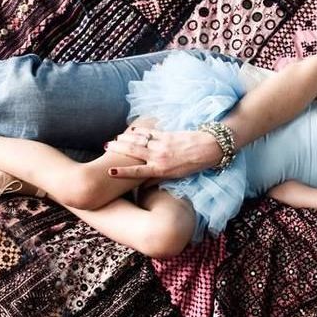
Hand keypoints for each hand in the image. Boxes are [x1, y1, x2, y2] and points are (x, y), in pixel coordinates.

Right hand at [105, 126, 222, 178]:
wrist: (210, 148)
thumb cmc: (193, 165)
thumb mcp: (176, 176)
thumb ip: (158, 179)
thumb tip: (143, 186)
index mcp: (161, 170)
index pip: (137, 172)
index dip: (122, 172)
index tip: (109, 172)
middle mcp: (159, 157)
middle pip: (133, 152)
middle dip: (118, 149)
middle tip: (106, 147)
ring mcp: (162, 145)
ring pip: (139, 141)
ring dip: (125, 139)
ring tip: (115, 139)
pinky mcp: (167, 135)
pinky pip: (149, 132)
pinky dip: (139, 131)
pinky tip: (131, 130)